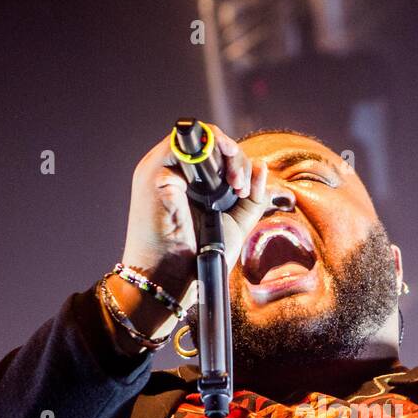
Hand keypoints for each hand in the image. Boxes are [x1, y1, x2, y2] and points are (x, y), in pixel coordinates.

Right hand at [120, 122, 271, 294]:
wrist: (172, 280)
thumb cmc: (197, 256)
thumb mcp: (234, 223)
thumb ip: (251, 197)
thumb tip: (262, 166)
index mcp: (187, 180)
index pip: (214, 151)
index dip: (234, 160)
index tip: (242, 189)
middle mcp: (172, 170)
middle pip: (211, 141)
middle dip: (235, 158)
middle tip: (241, 188)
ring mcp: (160, 169)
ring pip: (202, 137)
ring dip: (227, 153)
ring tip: (236, 186)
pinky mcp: (155, 174)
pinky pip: (184, 143)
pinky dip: (210, 151)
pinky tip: (225, 180)